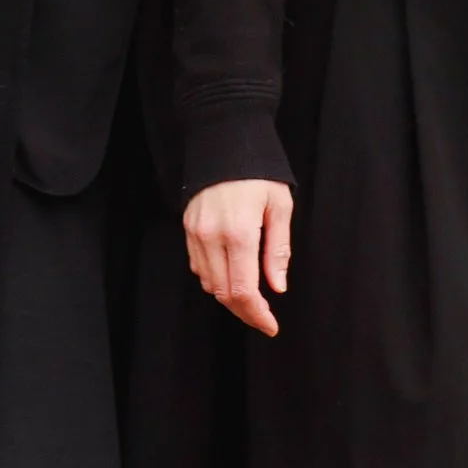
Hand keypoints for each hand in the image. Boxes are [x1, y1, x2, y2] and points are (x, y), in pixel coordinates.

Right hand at [184, 179, 292, 336]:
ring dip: (230, 297)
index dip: (257, 315)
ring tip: (252, 300)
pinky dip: (215, 279)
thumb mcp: (279, 205)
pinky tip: (232, 275)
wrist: (223, 142)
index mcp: (239, 232)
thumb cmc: (258, 172)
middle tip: (263, 319)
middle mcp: (212, 237)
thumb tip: (277, 286)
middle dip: (245, 312)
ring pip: (209, 284)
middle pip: (224, 294)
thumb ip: (278, 249)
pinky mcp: (188, 229)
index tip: (271, 325)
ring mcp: (196, 234)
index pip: (244, 290)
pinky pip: (199, 267)